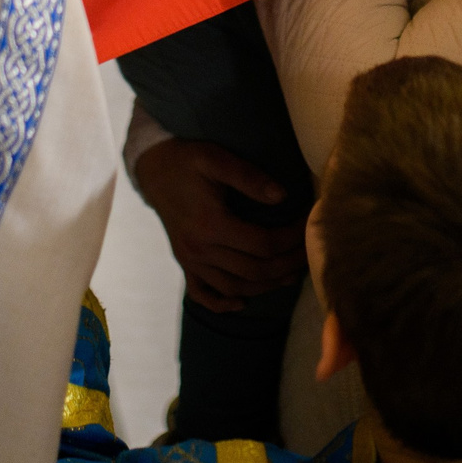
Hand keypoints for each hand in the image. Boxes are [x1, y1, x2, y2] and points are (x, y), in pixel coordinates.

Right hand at [132, 139, 306, 310]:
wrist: (153, 169)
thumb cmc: (187, 160)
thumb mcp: (216, 158)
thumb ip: (249, 177)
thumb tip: (282, 196)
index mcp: (210, 224)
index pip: (262, 244)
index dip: (291, 239)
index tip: (307, 226)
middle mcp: (199, 249)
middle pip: (253, 271)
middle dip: (287, 265)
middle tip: (308, 254)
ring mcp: (190, 260)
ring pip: (234, 287)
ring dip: (266, 286)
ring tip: (290, 273)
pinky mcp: (184, 263)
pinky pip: (201, 294)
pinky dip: (222, 304)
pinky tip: (242, 302)